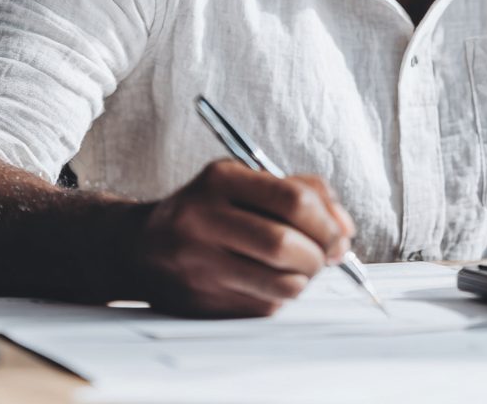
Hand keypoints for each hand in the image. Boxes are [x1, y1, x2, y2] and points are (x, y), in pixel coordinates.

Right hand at [132, 160, 355, 316]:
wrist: (140, 246)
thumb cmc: (209, 206)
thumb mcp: (247, 178)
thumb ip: (304, 190)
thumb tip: (345, 229)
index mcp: (220, 180)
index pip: (291, 199)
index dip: (327, 220)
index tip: (339, 232)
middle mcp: (204, 221)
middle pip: (284, 244)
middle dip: (320, 253)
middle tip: (327, 254)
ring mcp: (200, 266)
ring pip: (280, 283)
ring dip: (306, 279)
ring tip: (302, 266)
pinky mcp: (202, 303)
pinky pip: (265, 307)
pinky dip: (281, 296)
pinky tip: (271, 280)